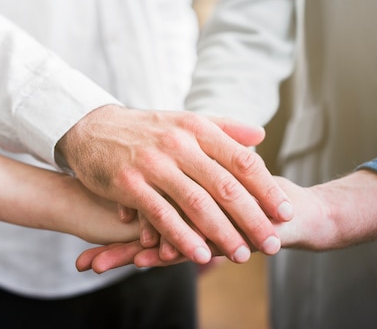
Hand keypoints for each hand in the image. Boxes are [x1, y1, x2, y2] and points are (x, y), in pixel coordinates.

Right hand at [58, 105, 292, 263]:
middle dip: (252, 218)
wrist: (93, 129)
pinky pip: (162, 216)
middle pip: (225, 185)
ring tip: (241, 256)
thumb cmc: (146, 129)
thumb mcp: (185, 120)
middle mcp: (178, 143)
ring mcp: (153, 164)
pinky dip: (182, 238)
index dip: (266, 189)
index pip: (242, 160)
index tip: (284, 212)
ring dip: (222, 233)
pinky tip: (200, 256)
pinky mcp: (130, 184)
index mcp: (197, 128)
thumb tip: (261, 135)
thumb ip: (224, 128)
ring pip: (196, 203)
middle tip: (271, 244)